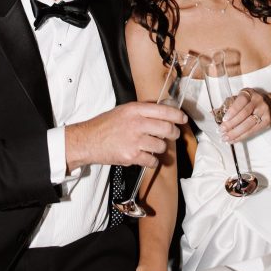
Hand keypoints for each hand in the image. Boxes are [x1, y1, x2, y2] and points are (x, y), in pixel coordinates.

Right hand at [65, 101, 182, 171]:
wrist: (88, 140)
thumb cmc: (104, 126)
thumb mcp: (123, 111)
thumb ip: (142, 112)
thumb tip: (163, 114)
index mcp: (135, 110)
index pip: (164, 111)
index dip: (177, 115)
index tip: (182, 119)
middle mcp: (136, 123)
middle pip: (167, 129)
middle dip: (174, 133)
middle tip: (173, 135)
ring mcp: (134, 140)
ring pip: (161, 146)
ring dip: (160, 148)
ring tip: (152, 147)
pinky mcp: (131, 156)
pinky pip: (152, 160)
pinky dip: (152, 161)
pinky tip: (147, 158)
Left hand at [220, 87, 270, 143]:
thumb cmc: (252, 102)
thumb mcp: (242, 98)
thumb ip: (229, 104)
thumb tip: (213, 112)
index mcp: (249, 93)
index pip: (241, 101)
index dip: (232, 111)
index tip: (224, 119)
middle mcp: (257, 101)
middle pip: (244, 114)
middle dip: (231, 124)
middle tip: (221, 131)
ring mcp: (263, 111)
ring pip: (248, 124)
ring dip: (235, 133)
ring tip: (226, 138)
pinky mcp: (267, 121)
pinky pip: (253, 130)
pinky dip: (242, 136)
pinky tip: (234, 139)